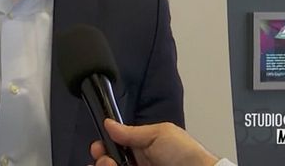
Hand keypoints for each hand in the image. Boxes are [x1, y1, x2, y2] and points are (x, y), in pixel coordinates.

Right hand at [90, 119, 218, 165]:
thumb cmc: (186, 155)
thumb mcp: (159, 134)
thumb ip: (131, 132)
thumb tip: (109, 123)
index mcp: (143, 149)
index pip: (115, 148)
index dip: (104, 147)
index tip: (98, 147)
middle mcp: (138, 164)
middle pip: (109, 162)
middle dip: (102, 159)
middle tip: (105, 159)